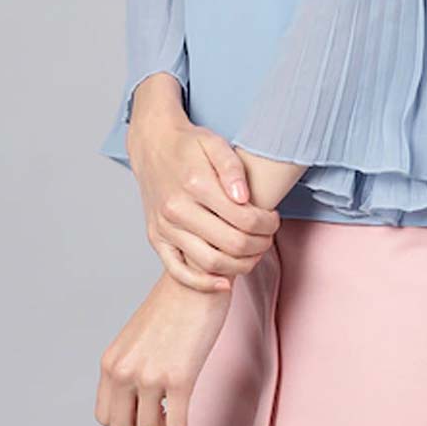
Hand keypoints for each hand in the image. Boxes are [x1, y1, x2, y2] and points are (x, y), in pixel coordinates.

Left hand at [95, 269, 230, 425]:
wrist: (196, 277)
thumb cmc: (173, 305)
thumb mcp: (136, 337)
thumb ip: (129, 366)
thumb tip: (136, 404)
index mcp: (111, 361)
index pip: (104, 415)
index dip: (124, 420)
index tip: (141, 410)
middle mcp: (125, 370)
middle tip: (158, 412)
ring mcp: (151, 375)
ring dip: (163, 424)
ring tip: (173, 405)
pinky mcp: (179, 378)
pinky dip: (181, 425)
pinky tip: (186, 408)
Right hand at [128, 99, 280, 292]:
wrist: (153, 145)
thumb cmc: (189, 144)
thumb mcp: (214, 143)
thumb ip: (232, 167)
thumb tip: (243, 198)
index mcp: (195, 184)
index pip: (244, 218)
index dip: (267, 224)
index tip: (273, 219)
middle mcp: (177, 209)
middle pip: (231, 244)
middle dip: (260, 245)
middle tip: (268, 237)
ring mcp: (165, 227)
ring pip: (210, 263)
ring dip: (241, 265)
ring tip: (253, 253)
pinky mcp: (156, 239)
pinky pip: (179, 272)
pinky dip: (204, 283)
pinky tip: (224, 282)